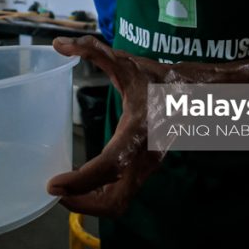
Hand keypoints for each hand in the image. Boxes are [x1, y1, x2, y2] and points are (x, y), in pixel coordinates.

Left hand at [48, 36, 183, 216]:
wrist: (194, 93)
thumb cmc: (157, 78)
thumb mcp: (124, 61)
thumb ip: (91, 50)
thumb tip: (58, 44)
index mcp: (138, 131)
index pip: (109, 166)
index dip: (81, 181)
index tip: (53, 185)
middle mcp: (144, 157)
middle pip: (115, 201)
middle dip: (82, 204)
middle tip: (54, 193)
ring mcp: (146, 168)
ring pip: (119, 203)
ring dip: (89, 204)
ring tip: (62, 191)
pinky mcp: (144, 171)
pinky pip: (121, 194)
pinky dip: (99, 196)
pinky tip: (80, 183)